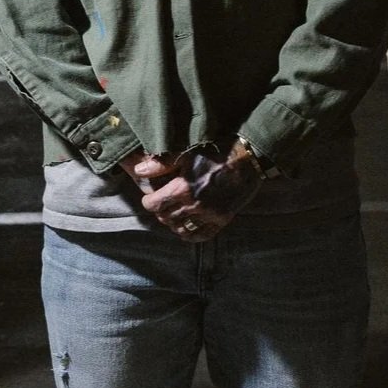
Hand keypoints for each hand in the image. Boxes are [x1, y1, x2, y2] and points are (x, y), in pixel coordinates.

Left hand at [136, 143, 261, 239]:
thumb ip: (162, 164)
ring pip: (181, 228)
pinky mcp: (222, 219)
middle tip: (161, 204)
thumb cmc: (216, 151)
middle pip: (166, 218)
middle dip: (160, 211)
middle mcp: (194, 205)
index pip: (154, 205)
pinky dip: (191, 235)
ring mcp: (209, 215)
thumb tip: (139, 171)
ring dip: (173, 223)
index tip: (150, 197)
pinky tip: (187, 229)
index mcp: (182, 188)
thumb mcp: (187, 153)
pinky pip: (201, 235)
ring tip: (173, 214)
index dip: (149, 201)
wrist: (248, 158)